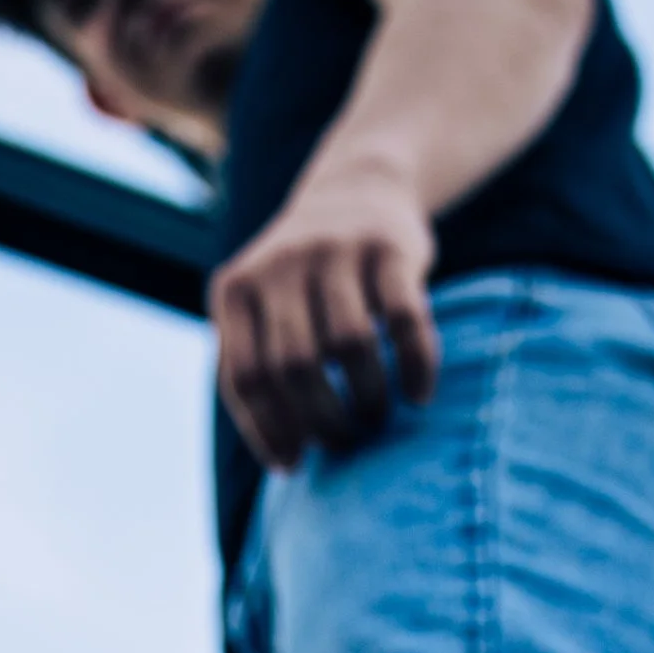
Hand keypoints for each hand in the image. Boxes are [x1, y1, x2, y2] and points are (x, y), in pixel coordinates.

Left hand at [209, 165, 440, 472]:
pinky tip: (418, 395)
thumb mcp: (259, 305)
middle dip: (321, 420)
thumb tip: (281, 458)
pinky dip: (414, 367)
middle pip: (295, 366)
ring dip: (366, 400)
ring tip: (373, 419)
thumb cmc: (303, 276)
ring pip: (349, 346)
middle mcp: (280, 266)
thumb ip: (254, 361)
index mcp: (235, 290)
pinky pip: (404, 321)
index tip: (293, 464)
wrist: (358, 188)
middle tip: (342, 443)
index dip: (268, 430)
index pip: (244, 377)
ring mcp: (335, 252)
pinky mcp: (390, 248)